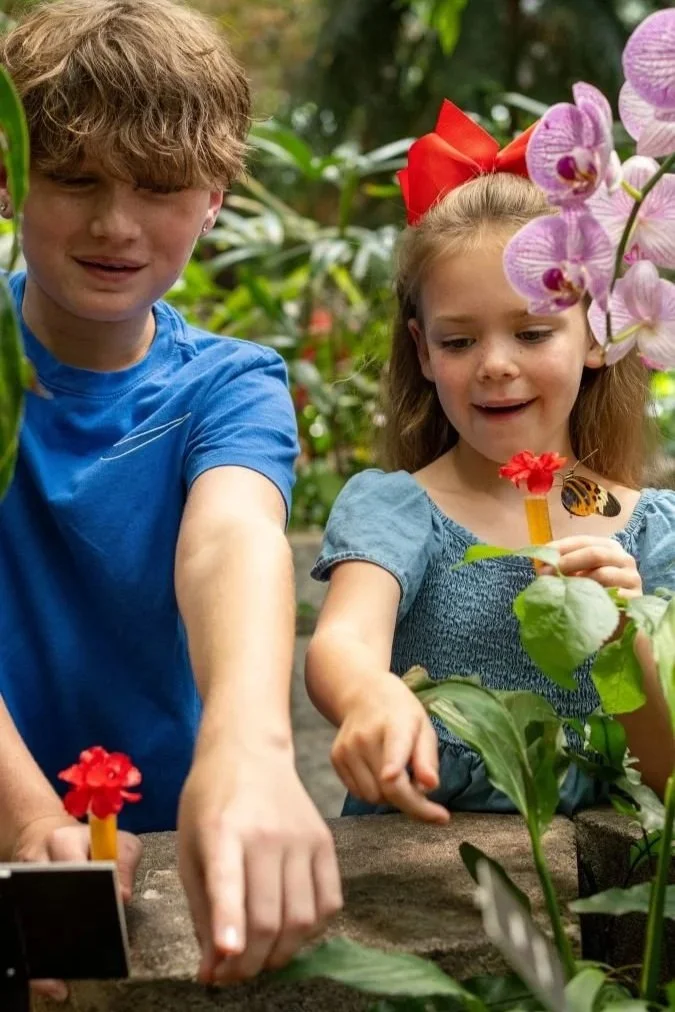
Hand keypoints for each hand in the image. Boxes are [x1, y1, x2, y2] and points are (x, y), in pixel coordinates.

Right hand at [11, 813, 141, 1002]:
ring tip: (71, 967)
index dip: (93, 891)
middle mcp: (36, 862)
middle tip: (91, 943)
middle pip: (49, 897)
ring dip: (52, 944)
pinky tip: (53, 981)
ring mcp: (21, 884)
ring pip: (33, 917)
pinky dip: (40, 957)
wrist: (48, 835)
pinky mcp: (18, 900)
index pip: (74, 868)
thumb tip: (123, 896)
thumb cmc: (90, 843)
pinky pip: (26, 930)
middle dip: (70, 923)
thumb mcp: (118, 841)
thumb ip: (125, 861)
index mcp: (61, 841)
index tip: (111, 906)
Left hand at [177, 743, 341, 984]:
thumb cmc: (210, 802)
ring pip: (301, 918)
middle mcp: (267, 833)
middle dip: (248, 963)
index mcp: (223, 831)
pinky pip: (329, 902)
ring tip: (259, 960)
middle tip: (232, 977)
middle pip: (267, 917)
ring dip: (280, 954)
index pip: (228, 881)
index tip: (227, 958)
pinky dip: (311, 930)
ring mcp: (301, 836)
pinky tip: (290, 931)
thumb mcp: (190, 850)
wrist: (248, 751)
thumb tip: (214, 970)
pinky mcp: (325, 841)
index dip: (229, 923)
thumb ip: (202, 911)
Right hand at [332, 672, 449, 824]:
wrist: (363, 694)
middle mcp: (365, 736)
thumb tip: (430, 786)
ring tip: (400, 777)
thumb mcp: (423, 728)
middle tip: (429, 805)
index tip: (392, 776)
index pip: (393, 749)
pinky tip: (381, 774)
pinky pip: (358, 793)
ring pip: (372, 797)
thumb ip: (427, 759)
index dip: (392, 768)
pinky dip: (374, 793)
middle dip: (412, 804)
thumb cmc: (401, 714)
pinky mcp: (336, 758)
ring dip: (391, 798)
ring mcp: (347, 748)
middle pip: (388, 788)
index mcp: (395, 724)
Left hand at [542, 535, 641, 598]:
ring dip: (578, 582)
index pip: (583, 541)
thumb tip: (541, 563)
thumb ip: (562, 566)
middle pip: (594, 553)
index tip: (543, 556)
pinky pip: (612, 596)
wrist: (614, 622)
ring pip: (603, 574)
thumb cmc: (592, 594)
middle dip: (568, 562)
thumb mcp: (576, 576)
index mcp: (608, 547)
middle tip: (548, 573)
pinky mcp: (635, 598)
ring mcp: (632, 578)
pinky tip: (579, 604)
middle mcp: (623, 559)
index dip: (561, 547)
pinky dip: (593, 598)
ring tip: (561, 590)